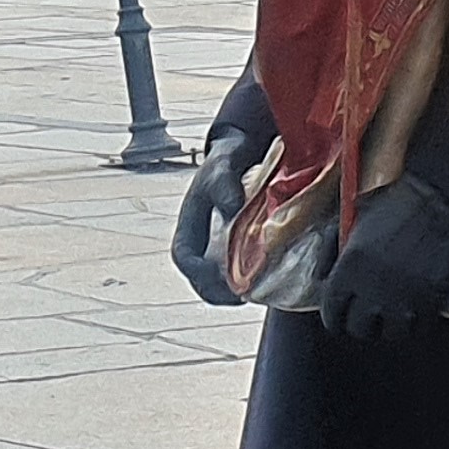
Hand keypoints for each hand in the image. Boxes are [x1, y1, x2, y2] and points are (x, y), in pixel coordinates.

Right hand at [171, 126, 256, 305]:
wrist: (242, 152)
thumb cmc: (228, 159)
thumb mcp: (222, 163)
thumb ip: (223, 181)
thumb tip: (231, 206)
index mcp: (189, 220)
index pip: (184, 255)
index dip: (197, 271)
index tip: (219, 277)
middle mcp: (200, 238)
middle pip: (198, 278)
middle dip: (216, 292)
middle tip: (242, 296)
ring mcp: (216, 245)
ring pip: (214, 282)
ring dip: (231, 293)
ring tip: (254, 294)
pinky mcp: (234, 249)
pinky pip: (233, 276)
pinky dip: (245, 284)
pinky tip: (264, 283)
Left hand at [319, 177, 448, 341]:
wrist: (440, 201)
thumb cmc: (395, 205)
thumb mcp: (352, 218)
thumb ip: (330, 248)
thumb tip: (320, 277)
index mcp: (348, 269)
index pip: (332, 313)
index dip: (335, 320)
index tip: (340, 321)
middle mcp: (371, 289)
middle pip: (359, 329)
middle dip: (362, 325)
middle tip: (370, 318)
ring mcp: (402, 298)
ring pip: (391, 335)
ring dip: (392, 327)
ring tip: (395, 316)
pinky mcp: (429, 301)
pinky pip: (420, 329)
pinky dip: (418, 325)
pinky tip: (418, 312)